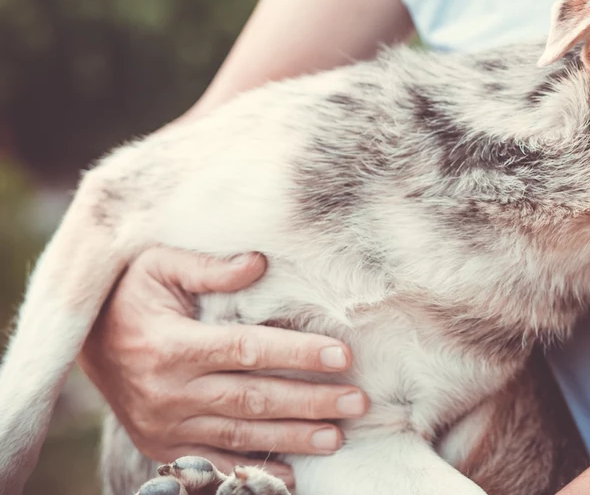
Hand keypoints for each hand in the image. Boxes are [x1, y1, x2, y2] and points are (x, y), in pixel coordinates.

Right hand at [80, 247, 367, 487]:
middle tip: (357, 401)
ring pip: (241, 435)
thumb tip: (258, 263)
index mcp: (172, 345)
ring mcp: (165, 424)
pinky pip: (213, 462)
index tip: (342, 356)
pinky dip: (252, 471)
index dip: (296, 355)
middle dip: (310, 402)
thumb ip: (208, 268)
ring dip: (293, 437)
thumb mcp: (159, 265)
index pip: (247, 351)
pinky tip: (290, 475)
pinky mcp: (162, 444)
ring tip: (338, 436)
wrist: (84, 340)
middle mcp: (168, 391)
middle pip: (253, 400)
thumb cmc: (131, 293)